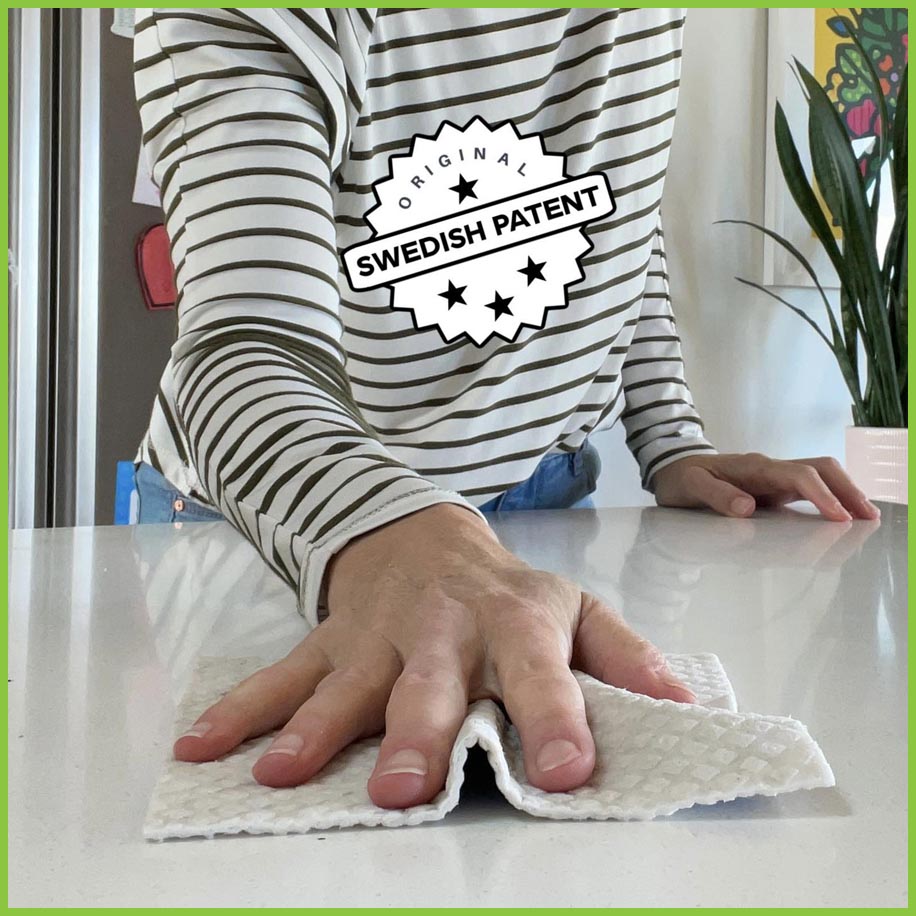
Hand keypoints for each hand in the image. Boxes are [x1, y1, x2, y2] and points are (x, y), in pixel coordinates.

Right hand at [173, 503, 694, 807]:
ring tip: (282, 773)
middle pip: (431, 681)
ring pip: (345, 682)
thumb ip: (621, 656)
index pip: (543, 669)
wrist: (424, 535)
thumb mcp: (575, 609)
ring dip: (314, 728)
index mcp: (515, 622)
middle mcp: (444, 630)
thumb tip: (681, 707)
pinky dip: (241, 709)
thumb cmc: (508, 591)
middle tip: (404, 787)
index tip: (563, 770)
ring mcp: (377, 636)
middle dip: (418, 731)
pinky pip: (281, 675)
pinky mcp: (328, 642)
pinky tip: (199, 746)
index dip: (554, 716)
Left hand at [652, 452, 879, 521]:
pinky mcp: (774, 487)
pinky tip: (844, 515)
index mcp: (753, 466)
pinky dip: (831, 498)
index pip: (798, 476)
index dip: (821, 495)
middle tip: (868, 517)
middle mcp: (769, 468)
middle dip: (847, 490)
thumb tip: (747, 507)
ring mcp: (774, 477)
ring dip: (845, 493)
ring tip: (867, 518)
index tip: (839, 518)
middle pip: (820, 469)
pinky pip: (810, 488)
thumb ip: (715, 495)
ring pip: (820, 476)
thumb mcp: (690, 487)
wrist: (673, 468)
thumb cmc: (682, 479)